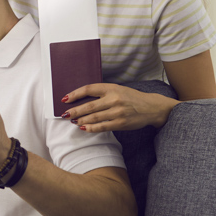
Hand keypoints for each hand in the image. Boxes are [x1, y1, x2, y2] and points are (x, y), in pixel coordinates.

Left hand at [60, 83, 176, 131]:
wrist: (151, 107)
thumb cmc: (131, 98)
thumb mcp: (118, 89)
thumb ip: (102, 93)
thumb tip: (82, 100)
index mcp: (112, 88)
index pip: (89, 89)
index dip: (75, 94)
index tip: (65, 98)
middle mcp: (114, 99)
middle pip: (89, 105)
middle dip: (75, 111)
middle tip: (64, 114)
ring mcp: (117, 112)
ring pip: (94, 117)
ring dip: (81, 120)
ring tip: (73, 121)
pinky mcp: (121, 123)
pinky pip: (102, 127)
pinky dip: (91, 128)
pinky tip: (83, 128)